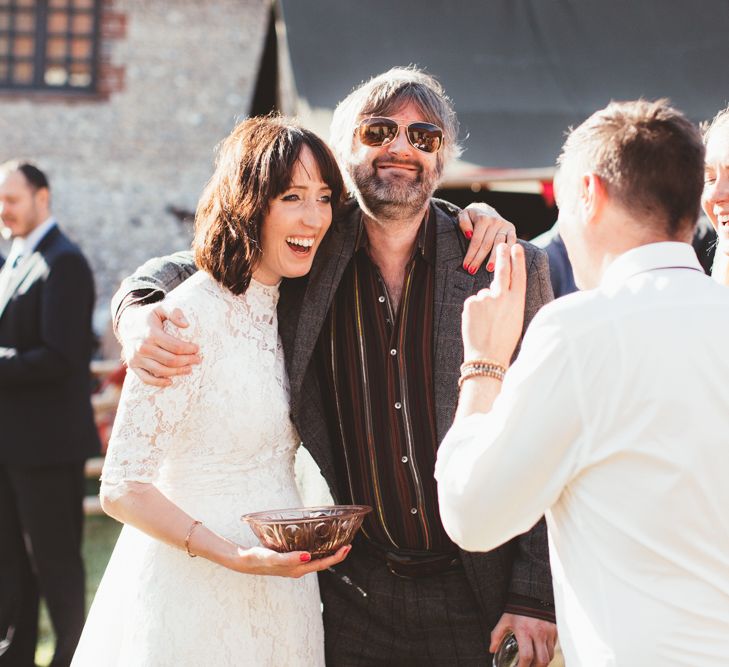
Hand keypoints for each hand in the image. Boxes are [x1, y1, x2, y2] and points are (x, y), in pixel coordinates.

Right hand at [118, 302, 200, 386]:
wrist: (126, 323)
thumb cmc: (148, 316)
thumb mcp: (160, 308)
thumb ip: (174, 312)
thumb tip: (186, 325)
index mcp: (151, 334)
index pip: (175, 347)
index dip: (189, 349)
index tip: (197, 349)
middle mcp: (142, 347)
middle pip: (171, 360)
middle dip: (187, 361)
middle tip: (197, 360)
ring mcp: (136, 358)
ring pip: (161, 371)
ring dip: (178, 372)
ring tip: (189, 369)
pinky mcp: (132, 365)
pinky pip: (146, 379)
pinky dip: (159, 383)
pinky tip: (171, 381)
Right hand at [230, 545, 351, 577]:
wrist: (244, 561)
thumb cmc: (258, 559)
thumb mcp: (273, 558)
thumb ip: (289, 558)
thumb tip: (307, 557)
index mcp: (297, 570)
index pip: (322, 564)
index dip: (336, 558)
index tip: (347, 548)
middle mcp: (298, 569)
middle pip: (322, 563)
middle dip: (336, 555)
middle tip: (348, 544)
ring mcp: (293, 566)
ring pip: (316, 560)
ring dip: (327, 553)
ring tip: (337, 543)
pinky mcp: (289, 560)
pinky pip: (307, 556)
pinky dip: (316, 550)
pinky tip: (316, 543)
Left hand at [459, 202, 516, 274]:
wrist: (485, 209)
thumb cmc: (472, 217)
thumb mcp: (464, 215)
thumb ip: (463, 223)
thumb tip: (469, 235)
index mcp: (483, 219)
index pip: (476, 241)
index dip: (470, 255)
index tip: (466, 266)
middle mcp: (495, 221)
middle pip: (487, 244)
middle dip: (479, 259)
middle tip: (472, 271)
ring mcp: (504, 225)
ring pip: (499, 245)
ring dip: (494, 258)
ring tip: (488, 270)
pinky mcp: (511, 229)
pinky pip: (512, 242)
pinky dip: (509, 252)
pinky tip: (505, 262)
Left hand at [462, 243, 525, 365]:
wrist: (487, 357)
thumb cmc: (503, 341)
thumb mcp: (514, 319)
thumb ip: (508, 301)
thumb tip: (496, 288)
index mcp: (517, 301)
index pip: (518, 274)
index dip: (517, 259)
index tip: (516, 246)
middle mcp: (502, 296)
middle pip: (501, 270)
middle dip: (501, 255)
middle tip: (501, 244)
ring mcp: (486, 298)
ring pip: (484, 294)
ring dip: (484, 305)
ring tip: (486, 324)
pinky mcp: (471, 302)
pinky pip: (473, 302)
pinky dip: (474, 311)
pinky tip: (477, 324)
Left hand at [490, 613, 556, 666]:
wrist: (531, 594)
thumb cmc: (517, 608)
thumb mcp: (504, 620)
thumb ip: (497, 635)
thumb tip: (492, 649)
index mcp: (524, 630)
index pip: (526, 656)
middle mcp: (538, 633)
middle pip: (541, 660)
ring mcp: (548, 632)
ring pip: (549, 656)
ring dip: (542, 663)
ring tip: (534, 663)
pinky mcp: (554, 630)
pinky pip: (553, 647)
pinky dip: (548, 653)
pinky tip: (540, 653)